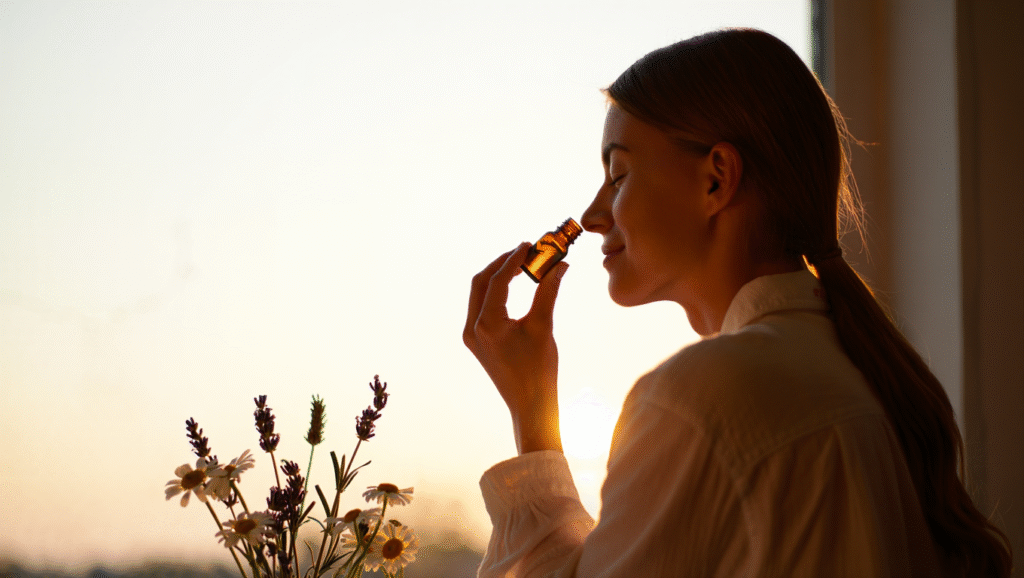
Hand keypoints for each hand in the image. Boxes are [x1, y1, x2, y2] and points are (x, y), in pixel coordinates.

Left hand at [463, 242, 569, 453]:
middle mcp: (472, 328)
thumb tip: (560, 265)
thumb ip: (548, 291)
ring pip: (478, 294)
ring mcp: (471, 336)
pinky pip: (481, 308)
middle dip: (501, 264)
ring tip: (521, 266)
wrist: (530, 406)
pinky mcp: (476, 342)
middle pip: (480, 282)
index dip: (513, 259)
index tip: (529, 245)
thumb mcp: (544, 326)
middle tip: (524, 252)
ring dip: (497, 277)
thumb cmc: (539, 370)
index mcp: (487, 324)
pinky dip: (495, 293)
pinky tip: (514, 286)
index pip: (497, 280)